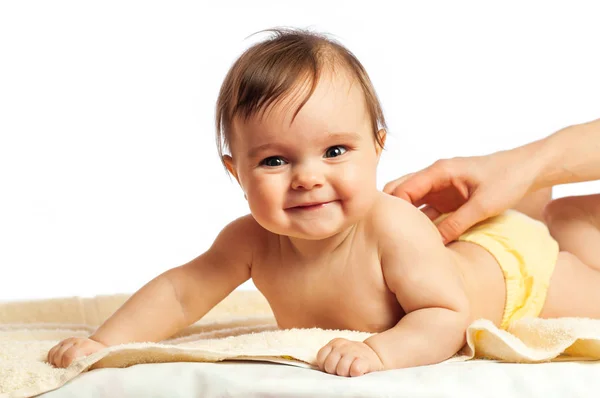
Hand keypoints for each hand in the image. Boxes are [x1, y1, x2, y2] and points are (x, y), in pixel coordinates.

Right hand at [47, 337, 106, 367]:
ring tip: (63, 368)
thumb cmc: (100, 358)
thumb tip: (78, 374)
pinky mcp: (62, 342)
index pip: (70, 355)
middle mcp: (76, 341)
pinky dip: (52, 359)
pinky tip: (59, 364)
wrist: (99, 346)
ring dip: (55, 363)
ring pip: (53, 353)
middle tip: (66, 371)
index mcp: (85, 345)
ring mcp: (68, 341)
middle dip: (60, 366)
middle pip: (59, 355)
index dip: (67, 366)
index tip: (70, 372)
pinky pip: (51, 352)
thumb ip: (88, 367)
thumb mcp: (99, 363)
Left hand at [316, 338, 383, 376]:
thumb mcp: (339, 353)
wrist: (375, 355)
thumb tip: (321, 369)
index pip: (320, 357)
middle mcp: (342, 345)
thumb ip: (328, 358)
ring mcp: (354, 352)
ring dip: (346, 373)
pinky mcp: (365, 360)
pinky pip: (355, 370)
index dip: (325, 366)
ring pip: (341, 369)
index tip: (333, 367)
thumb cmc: (352, 358)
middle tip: (342, 370)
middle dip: (335, 371)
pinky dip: (355, 373)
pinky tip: (357, 372)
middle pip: (329, 366)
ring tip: (350, 371)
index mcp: (334, 343)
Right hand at [384, 151, 537, 243]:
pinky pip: (427, 210)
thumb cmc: (508, 179)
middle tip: (381, 231)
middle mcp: (435, 178)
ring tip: (395, 238)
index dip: (392, 206)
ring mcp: (440, 188)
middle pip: (401, 191)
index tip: (384, 227)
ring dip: (405, 217)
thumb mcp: (484, 205)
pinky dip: (421, 222)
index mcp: (440, 171)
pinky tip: (417, 238)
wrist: (528, 170)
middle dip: (390, 209)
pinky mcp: (448, 198)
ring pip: (412, 202)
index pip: (405, 187)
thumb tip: (435, 242)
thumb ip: (457, 223)